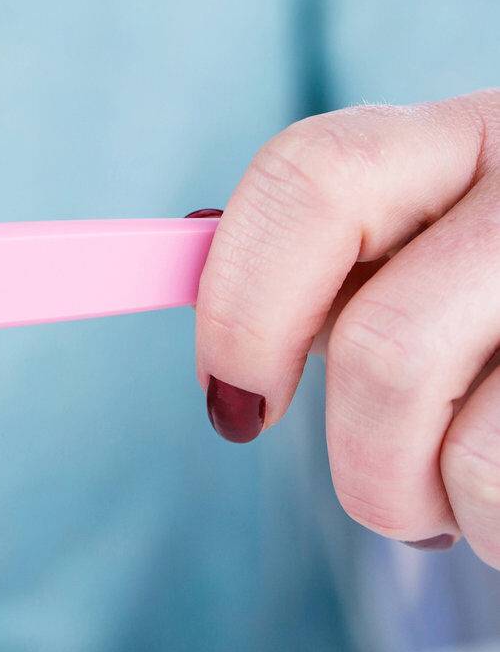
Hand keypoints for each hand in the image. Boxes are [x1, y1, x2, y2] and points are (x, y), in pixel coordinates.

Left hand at [195, 89, 499, 563]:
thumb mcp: (438, 257)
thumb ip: (338, 274)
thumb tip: (182, 334)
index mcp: (470, 135)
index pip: (311, 179)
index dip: (241, 306)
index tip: (232, 404)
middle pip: (382, 346)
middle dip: (359, 464)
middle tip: (389, 500)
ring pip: (475, 460)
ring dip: (453, 516)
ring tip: (489, 499)